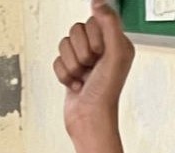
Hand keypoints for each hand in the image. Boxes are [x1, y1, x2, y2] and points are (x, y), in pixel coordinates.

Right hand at [54, 1, 134, 135]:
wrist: (90, 120)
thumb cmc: (105, 93)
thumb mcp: (115, 54)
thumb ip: (110, 23)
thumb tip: (97, 2)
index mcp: (117, 44)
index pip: (93, 20)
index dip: (92, 38)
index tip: (100, 55)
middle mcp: (103, 51)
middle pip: (76, 30)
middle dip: (80, 52)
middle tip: (91, 68)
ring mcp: (87, 61)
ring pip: (65, 44)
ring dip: (72, 64)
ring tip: (83, 78)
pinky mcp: (73, 71)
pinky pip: (58, 60)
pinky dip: (64, 74)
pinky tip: (76, 85)